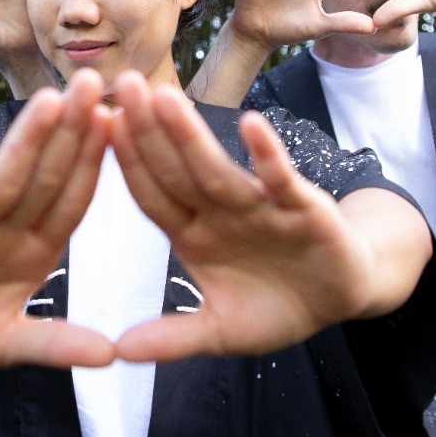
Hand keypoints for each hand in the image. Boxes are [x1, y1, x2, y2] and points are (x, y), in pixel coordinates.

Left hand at [108, 72, 386, 362]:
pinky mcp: (304, 207)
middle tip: (119, 83)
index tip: (94, 128)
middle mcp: (221, 212)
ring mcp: (260, 207)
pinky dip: (267, 155)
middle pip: (176, 170)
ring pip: (218, 169)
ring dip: (191, 136)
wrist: (341, 297)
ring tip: (164, 98)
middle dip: (148, 130)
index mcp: (194, 234)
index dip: (126, 164)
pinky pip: (281, 178)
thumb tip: (118, 353)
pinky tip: (250, 124)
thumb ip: (173, 338)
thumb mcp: (221, 331)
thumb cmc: (276, 305)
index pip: (151, 195)